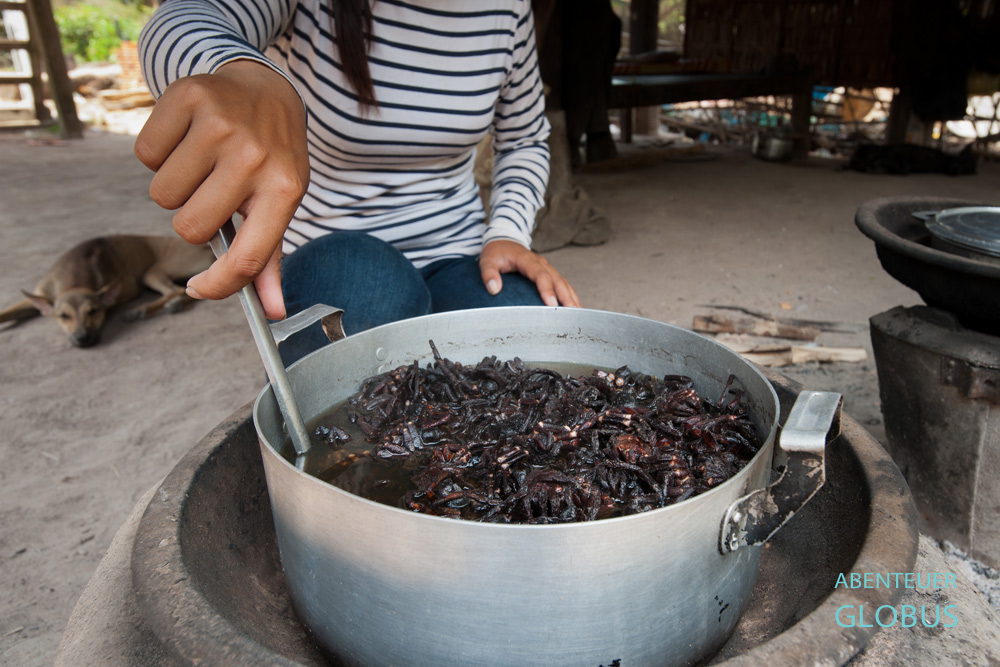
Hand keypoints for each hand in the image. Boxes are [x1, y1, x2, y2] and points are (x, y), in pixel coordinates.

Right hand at [133, 60, 308, 319]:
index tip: (199, 290)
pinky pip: (146, 154)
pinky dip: (158, 154)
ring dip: (175, 186)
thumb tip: (271, 312)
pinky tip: (186, 140)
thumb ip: (270, 257)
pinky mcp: (189, 97)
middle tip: (212, 193)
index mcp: (285, 190)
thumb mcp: (280, 202)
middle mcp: (255, 157)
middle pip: (190, 228)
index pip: (248, 257)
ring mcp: (222, 125)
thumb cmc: (272, 157)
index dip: (219, 285)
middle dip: (193, 218)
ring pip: (162, 195)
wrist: (266, 89)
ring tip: (201, 164)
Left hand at [479, 240, 580, 307]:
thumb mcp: (487, 260)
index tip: (552, 305)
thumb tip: (493, 289)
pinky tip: (575, 310)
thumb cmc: (496, 253)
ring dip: (572, 299)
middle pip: (558, 281)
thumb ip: (488, 273)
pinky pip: (563, 286)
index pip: (541, 275)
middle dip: (566, 298)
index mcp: (528, 260)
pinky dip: (570, 297)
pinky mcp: (550, 274)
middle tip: (572, 315)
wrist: (504, 242)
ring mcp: (548, 269)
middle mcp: (542, 264)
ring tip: (579, 316)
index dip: (547, 290)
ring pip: (564, 284)